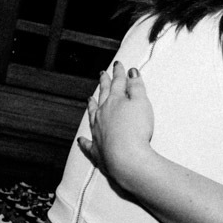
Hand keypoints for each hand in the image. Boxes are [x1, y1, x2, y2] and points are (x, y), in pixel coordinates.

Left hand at [77, 62, 155, 189]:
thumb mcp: (142, 103)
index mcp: (115, 101)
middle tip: (102, 74)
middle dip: (104, 84)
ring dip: (92, 106)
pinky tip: (81, 139)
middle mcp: (102, 114)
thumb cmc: (137, 130)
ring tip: (90, 99)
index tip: (118, 64)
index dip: (119, 73)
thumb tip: (131, 72)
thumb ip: (136, 87)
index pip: (117, 83)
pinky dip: (84, 141)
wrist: (126, 158)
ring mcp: (97, 131)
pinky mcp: (97, 149)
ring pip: (92, 115)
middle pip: (103, 95)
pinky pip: (88, 143)